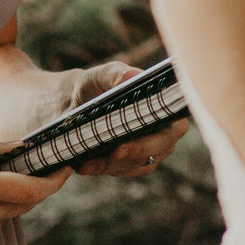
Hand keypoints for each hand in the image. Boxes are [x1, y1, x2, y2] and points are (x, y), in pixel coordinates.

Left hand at [66, 61, 190, 177]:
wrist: (72, 102)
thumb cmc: (94, 84)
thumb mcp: (101, 75)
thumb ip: (115, 74)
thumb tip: (130, 77)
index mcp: (166, 104)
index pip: (172, 125)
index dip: (155, 136)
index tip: (128, 143)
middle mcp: (165, 129)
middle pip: (158, 149)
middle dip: (133, 153)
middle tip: (111, 153)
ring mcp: (150, 149)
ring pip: (136, 164)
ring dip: (110, 165)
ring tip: (84, 163)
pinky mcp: (131, 163)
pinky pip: (120, 170)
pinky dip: (101, 169)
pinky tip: (82, 166)